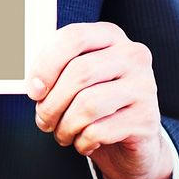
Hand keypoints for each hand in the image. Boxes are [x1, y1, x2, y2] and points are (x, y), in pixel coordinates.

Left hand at [27, 22, 172, 178]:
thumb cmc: (97, 104)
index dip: (46, 64)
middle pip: (79, 73)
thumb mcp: (78, 80)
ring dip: (65, 125)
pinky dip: (82, 141)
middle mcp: (132, 55)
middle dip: (52, 102)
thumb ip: (57, 70)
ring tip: (62, 133)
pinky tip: (84, 142)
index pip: (73, 37)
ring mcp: (144, 86)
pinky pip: (100, 130)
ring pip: (88, 104)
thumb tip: (30, 81)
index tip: (33, 90)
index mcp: (110, 35)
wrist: (133, 142)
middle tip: (43, 119)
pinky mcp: (147, 119)